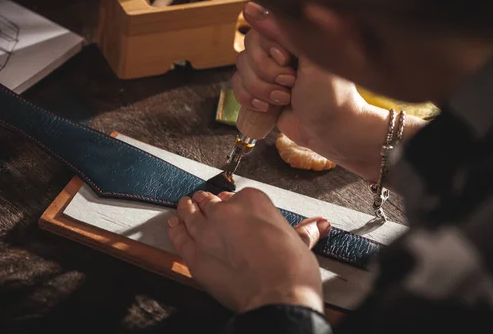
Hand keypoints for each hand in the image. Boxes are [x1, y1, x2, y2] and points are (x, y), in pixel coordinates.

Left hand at [167, 189, 331, 312]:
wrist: (278, 298)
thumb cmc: (291, 272)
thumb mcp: (300, 244)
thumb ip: (303, 232)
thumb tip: (318, 225)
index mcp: (253, 201)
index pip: (238, 196)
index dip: (234, 202)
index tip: (235, 207)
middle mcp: (227, 212)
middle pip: (211, 201)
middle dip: (208, 202)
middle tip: (206, 203)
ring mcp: (208, 232)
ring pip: (191, 213)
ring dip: (187, 209)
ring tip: (185, 205)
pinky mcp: (195, 255)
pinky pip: (179, 236)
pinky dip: (176, 230)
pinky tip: (174, 225)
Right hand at [235, 2, 395, 180]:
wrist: (331, 133)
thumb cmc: (332, 97)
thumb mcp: (314, 59)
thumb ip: (287, 31)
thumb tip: (252, 7)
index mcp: (297, 33)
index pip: (261, 26)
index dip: (268, 48)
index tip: (287, 60)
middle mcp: (282, 46)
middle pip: (247, 49)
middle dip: (267, 73)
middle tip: (291, 83)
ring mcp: (270, 68)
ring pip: (240, 69)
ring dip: (261, 89)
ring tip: (285, 98)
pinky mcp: (261, 88)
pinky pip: (237, 86)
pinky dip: (250, 99)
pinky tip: (270, 107)